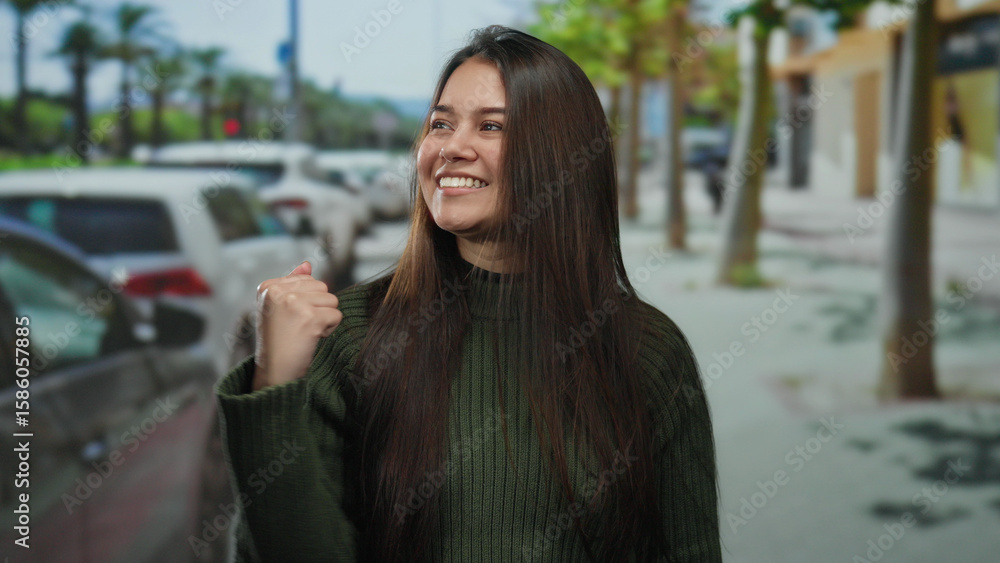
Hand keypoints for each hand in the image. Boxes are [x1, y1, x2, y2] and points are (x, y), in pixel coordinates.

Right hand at [252, 261, 341, 390]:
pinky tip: (312, 338)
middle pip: (322, 287)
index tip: (290, 319)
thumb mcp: (279, 308)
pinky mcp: (309, 317)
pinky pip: (336, 315)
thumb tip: (308, 264)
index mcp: (268, 286)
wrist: (274, 372)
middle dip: (318, 308)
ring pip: (332, 300)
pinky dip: (329, 329)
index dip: (307, 301)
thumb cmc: (279, 341)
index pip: (308, 280)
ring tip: (305, 332)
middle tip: (299, 327)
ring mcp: (293, 303)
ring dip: (325, 319)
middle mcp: (278, 291)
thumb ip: (293, 283)